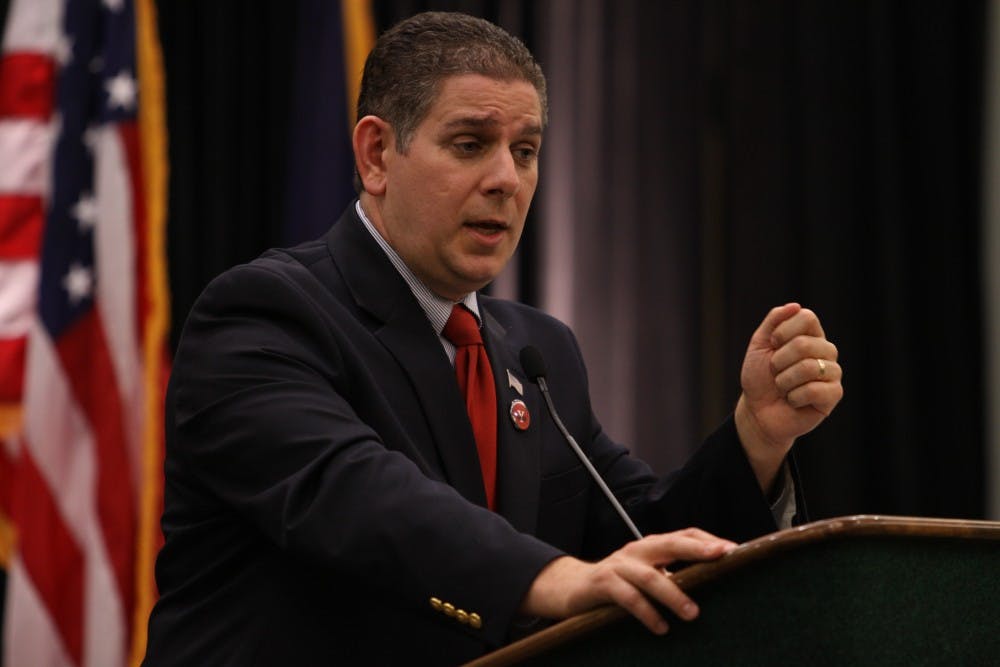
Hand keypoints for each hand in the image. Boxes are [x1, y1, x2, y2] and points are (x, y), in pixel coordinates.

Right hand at [518, 529, 736, 633]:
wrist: (572, 587)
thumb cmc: (618, 583)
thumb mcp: (646, 575)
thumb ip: (671, 575)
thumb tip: (711, 586)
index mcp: (651, 546)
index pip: (683, 535)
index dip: (707, 540)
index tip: (733, 550)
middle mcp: (637, 550)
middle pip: (670, 544)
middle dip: (696, 550)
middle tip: (721, 557)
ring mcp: (619, 565)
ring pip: (650, 576)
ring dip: (673, 594)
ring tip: (693, 613)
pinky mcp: (603, 583)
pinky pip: (628, 598)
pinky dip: (646, 612)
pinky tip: (660, 627)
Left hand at [736, 303, 842, 490]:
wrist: (757, 412)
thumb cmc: (759, 378)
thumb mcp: (759, 345)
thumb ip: (773, 322)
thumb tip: (795, 305)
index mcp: (810, 335)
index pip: (807, 317)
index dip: (782, 332)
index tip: (772, 345)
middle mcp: (826, 351)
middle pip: (804, 343)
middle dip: (779, 361)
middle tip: (775, 372)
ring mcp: (832, 373)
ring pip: (809, 367)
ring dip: (784, 380)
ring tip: (783, 388)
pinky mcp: (834, 395)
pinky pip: (815, 390)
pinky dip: (794, 397)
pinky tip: (793, 400)